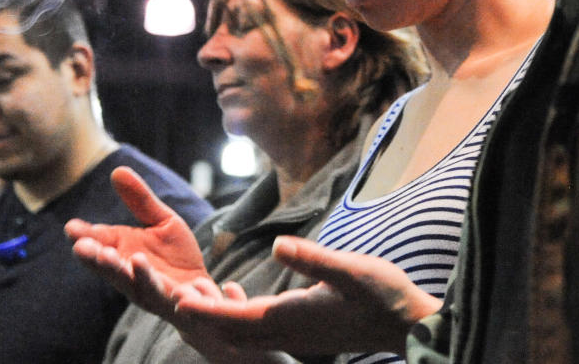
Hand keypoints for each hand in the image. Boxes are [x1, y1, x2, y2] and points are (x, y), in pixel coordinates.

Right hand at [65, 166, 209, 319]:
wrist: (204, 290)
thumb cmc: (178, 256)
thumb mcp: (162, 221)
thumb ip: (140, 200)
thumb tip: (117, 170)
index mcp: (122, 250)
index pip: (98, 241)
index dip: (84, 236)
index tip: (71, 228)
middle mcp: (127, 271)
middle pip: (105, 265)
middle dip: (92, 256)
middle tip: (80, 246)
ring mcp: (144, 288)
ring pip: (126, 280)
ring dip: (114, 269)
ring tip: (106, 254)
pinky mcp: (165, 299)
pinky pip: (154, 290)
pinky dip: (145, 279)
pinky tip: (140, 263)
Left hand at [173, 236, 443, 355]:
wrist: (409, 325)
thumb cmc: (385, 296)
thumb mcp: (352, 270)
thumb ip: (314, 260)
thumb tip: (277, 245)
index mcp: (291, 317)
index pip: (236, 318)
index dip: (205, 309)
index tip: (176, 300)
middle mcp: (287, 330)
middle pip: (231, 329)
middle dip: (200, 315)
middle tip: (168, 296)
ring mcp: (295, 333)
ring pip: (242, 330)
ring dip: (215, 315)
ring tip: (190, 293)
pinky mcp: (304, 330)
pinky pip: (258, 328)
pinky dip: (237, 314)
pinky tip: (233, 294)